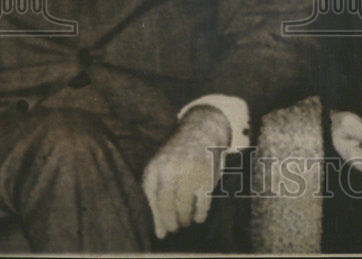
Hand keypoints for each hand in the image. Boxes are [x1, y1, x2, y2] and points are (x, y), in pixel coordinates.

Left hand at [141, 105, 230, 238]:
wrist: (202, 128)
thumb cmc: (178, 156)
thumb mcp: (162, 171)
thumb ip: (158, 199)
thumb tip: (160, 234)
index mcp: (155, 168)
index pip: (154, 200)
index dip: (159, 218)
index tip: (164, 230)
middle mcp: (170, 170)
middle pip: (166, 205)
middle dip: (171, 221)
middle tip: (175, 228)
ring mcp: (189, 172)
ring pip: (184, 206)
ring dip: (185, 219)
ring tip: (186, 221)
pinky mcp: (207, 175)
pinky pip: (202, 202)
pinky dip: (201, 213)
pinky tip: (199, 217)